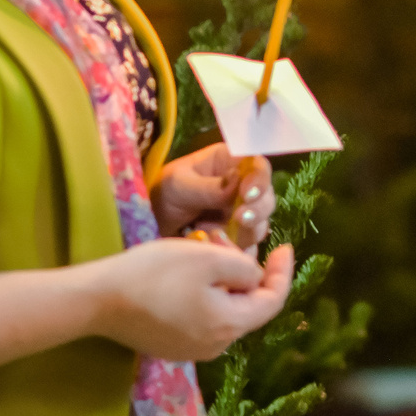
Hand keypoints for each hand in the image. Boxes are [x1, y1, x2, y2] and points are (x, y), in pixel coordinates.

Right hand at [85, 236, 292, 359]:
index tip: (285, 246)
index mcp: (229, 326)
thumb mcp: (209, 258)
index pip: (273, 301)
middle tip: (232, 241)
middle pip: (248, 307)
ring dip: (226, 282)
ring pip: (225, 311)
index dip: (283, 272)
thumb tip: (254, 279)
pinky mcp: (171, 346)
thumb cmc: (156, 273)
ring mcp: (191, 350)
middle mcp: (216, 346)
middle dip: (248, 272)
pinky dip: (207, 295)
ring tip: (208, 250)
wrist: (97, 300)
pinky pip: (203, 319)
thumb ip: (244, 268)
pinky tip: (190, 274)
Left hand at [151, 143, 274, 245]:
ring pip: (259, 226)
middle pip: (266, 198)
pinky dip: (235, 252)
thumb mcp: (178, 184)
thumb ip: (208, 187)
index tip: (247, 195)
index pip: (258, 167)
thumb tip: (236, 188)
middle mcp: (242, 189)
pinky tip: (215, 248)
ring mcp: (242, 216)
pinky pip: (247, 248)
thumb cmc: (161, 194)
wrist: (149, 225)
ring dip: (242, 233)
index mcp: (231, 164)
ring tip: (211, 234)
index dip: (259, 180)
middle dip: (256, 210)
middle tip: (239, 219)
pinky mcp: (237, 239)